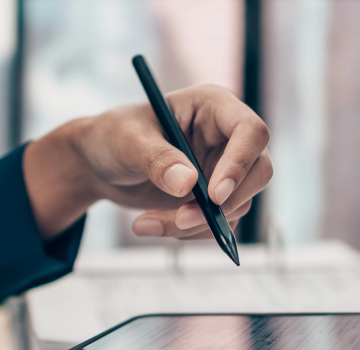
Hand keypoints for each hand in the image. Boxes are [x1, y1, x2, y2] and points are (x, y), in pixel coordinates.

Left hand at [24, 84, 271, 238]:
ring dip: (195, 224)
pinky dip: (188, 234)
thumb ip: (157, 158)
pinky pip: (219, 224)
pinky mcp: (216, 199)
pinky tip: (150, 225)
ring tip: (145, 224)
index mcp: (213, 106)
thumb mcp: (127, 140)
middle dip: (224, 204)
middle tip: (182, 220)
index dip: (240, 164)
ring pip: (236, 206)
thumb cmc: (113, 136)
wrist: (100, 163)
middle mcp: (228, 137)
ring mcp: (225, 170)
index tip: (213, 196)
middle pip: (259, 172)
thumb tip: (188, 184)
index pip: (251, 132)